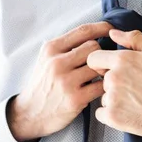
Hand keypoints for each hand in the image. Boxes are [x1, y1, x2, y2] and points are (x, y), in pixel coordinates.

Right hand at [7, 23, 112, 141]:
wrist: (30, 113)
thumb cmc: (42, 84)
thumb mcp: (46, 59)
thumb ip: (65, 46)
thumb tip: (93, 33)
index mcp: (51, 49)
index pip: (83, 31)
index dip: (102, 27)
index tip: (111, 29)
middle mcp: (57, 63)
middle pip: (94, 47)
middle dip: (101, 54)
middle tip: (100, 63)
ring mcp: (66, 81)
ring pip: (99, 66)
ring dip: (103, 71)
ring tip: (99, 77)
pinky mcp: (75, 99)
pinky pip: (101, 86)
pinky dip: (104, 87)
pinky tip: (98, 89)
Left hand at [87, 29, 141, 141]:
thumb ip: (134, 39)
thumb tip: (113, 33)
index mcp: (122, 60)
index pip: (93, 58)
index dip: (102, 63)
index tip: (112, 69)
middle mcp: (114, 78)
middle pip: (101, 79)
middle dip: (114, 82)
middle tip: (134, 87)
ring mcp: (112, 99)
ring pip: (103, 96)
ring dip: (115, 99)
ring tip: (137, 101)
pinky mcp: (113, 117)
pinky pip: (102, 114)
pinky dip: (113, 114)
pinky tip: (130, 112)